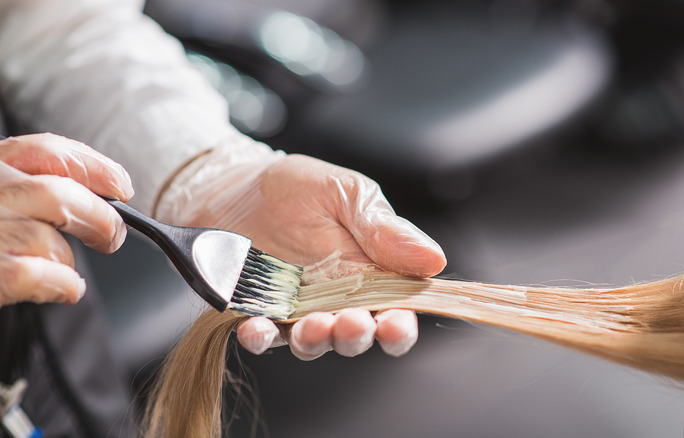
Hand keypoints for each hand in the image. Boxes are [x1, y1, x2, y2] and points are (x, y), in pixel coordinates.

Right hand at [0, 133, 132, 306]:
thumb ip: (21, 190)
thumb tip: (94, 196)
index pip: (47, 150)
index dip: (94, 166)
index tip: (122, 185)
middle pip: (59, 195)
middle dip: (99, 218)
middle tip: (111, 236)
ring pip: (50, 240)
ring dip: (68, 259)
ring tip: (64, 271)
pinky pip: (41, 276)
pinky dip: (64, 284)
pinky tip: (63, 289)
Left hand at [157, 141, 445, 358]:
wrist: (235, 185)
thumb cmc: (297, 189)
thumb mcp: (347, 193)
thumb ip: (385, 229)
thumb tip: (434, 259)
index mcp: (370, 274)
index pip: (394, 311)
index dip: (399, 325)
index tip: (397, 323)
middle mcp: (336, 301)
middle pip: (356, 334)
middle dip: (357, 335)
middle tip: (353, 322)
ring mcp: (295, 311)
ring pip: (313, 342)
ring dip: (315, 340)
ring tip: (313, 326)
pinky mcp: (257, 313)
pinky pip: (261, 335)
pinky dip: (260, 336)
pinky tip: (258, 327)